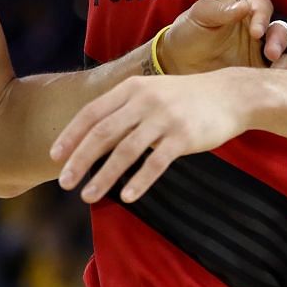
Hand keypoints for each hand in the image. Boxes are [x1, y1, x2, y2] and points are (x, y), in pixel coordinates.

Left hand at [52, 70, 252, 203]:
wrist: (231, 94)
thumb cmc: (184, 98)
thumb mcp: (150, 93)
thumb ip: (123, 110)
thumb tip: (92, 138)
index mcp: (131, 89)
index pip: (92, 113)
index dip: (71, 136)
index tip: (55, 157)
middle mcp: (144, 101)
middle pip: (102, 133)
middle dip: (80, 159)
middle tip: (64, 182)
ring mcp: (164, 118)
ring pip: (125, 151)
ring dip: (104, 176)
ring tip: (88, 196)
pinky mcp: (184, 137)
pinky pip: (156, 162)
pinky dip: (140, 180)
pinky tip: (127, 197)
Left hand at [157, 0, 286, 74]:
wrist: (177, 63)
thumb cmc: (188, 32)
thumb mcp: (198, 16)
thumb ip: (219, 10)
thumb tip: (244, 6)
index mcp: (243, 5)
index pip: (261, 4)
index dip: (263, 15)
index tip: (256, 32)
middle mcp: (257, 25)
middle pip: (279, 26)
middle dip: (279, 38)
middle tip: (271, 52)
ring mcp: (260, 48)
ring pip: (282, 48)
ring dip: (283, 55)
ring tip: (274, 65)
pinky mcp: (259, 68)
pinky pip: (276, 69)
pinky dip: (279, 72)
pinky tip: (271, 77)